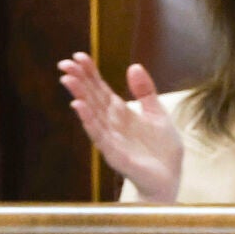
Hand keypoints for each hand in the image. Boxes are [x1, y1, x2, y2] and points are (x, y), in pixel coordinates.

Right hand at [58, 53, 183, 201]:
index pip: (101, 88)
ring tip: (67, 79)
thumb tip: (134, 66)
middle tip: (65, 63)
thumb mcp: (157, 113)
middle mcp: (111, 123)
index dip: (90, 73)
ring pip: (91, 114)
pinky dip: (88, 120)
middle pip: (91, 98)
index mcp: (121, 112)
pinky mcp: (114, 153)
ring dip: (79, 96)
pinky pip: (98, 135)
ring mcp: (110, 138)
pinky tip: (79, 106)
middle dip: (79, 81)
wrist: (169, 177)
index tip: (79, 56)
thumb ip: (145, 91)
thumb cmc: (162, 149)